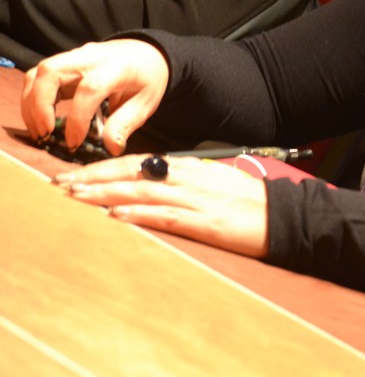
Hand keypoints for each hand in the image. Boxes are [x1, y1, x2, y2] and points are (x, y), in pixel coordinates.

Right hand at [22, 40, 169, 154]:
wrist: (146, 54)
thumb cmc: (147, 78)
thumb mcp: (146, 103)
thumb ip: (126, 124)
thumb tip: (111, 148)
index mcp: (118, 67)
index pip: (90, 89)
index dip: (78, 118)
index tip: (74, 142)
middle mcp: (90, 57)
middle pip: (51, 71)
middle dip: (40, 105)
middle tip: (45, 134)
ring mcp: (74, 57)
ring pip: (39, 73)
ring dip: (31, 104)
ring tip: (40, 132)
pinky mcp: (64, 63)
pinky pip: (38, 77)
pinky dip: (32, 98)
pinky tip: (41, 120)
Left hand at [53, 154, 269, 257]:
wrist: (281, 215)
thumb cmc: (248, 201)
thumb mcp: (213, 181)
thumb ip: (182, 181)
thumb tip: (149, 183)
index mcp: (190, 168)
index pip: (139, 162)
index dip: (104, 167)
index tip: (76, 173)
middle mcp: (189, 179)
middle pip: (133, 173)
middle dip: (94, 178)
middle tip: (62, 184)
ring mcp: (197, 200)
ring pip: (143, 192)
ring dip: (106, 194)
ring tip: (77, 197)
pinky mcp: (205, 223)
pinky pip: (166, 216)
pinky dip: (139, 213)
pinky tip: (117, 214)